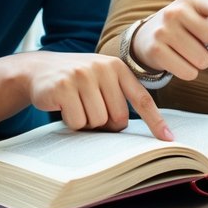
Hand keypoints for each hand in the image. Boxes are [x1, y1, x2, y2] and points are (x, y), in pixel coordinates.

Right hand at [19, 51, 173, 140]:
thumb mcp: (101, 80)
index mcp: (117, 67)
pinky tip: (64, 107)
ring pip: (98, 121)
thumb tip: (136, 129)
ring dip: (87, 122)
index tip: (169, 139)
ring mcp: (82, 76)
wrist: (39, 69)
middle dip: (106, 123)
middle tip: (90, 111)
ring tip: (76, 106)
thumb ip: (119, 97)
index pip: (142, 99)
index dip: (156, 121)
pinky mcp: (63, 87)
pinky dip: (71, 122)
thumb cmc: (77, 81)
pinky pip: (78, 122)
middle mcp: (102, 68)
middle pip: (118, 117)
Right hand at [131, 0, 207, 78]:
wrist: (149, 37)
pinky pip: (188, 72)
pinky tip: (179, 61)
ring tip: (189, 52)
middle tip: (202, 43)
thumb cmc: (191, 30)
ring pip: (202, 59)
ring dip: (202, 62)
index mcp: (191, 0)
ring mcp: (164, 30)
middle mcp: (175, 11)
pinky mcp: (156, 50)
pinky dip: (189, 72)